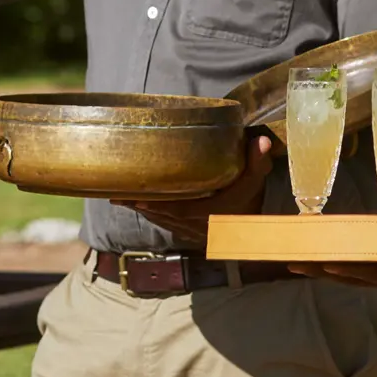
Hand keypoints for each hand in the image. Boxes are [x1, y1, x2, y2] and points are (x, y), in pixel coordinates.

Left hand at [117, 133, 276, 244]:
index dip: (156, 205)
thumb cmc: (254, 206)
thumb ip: (257, 163)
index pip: (179, 210)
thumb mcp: (257, 183)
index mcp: (210, 213)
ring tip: (121, 199)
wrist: (259, 236)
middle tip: (116, 195)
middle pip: (163, 215)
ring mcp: (193, 232)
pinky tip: (144, 208)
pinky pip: (169, 226)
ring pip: (163, 221)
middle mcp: (197, 225)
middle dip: (140, 205)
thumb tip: (261, 140)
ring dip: (144, 211)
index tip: (135, 198)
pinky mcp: (192, 235)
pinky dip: (155, 217)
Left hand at [291, 262, 376, 326]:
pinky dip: (349, 270)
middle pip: (357, 276)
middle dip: (324, 268)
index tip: (325, 263)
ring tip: (299, 264)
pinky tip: (328, 266)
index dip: (351, 268)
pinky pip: (370, 275)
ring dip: (329, 270)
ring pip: (359, 277)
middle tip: (292, 262)